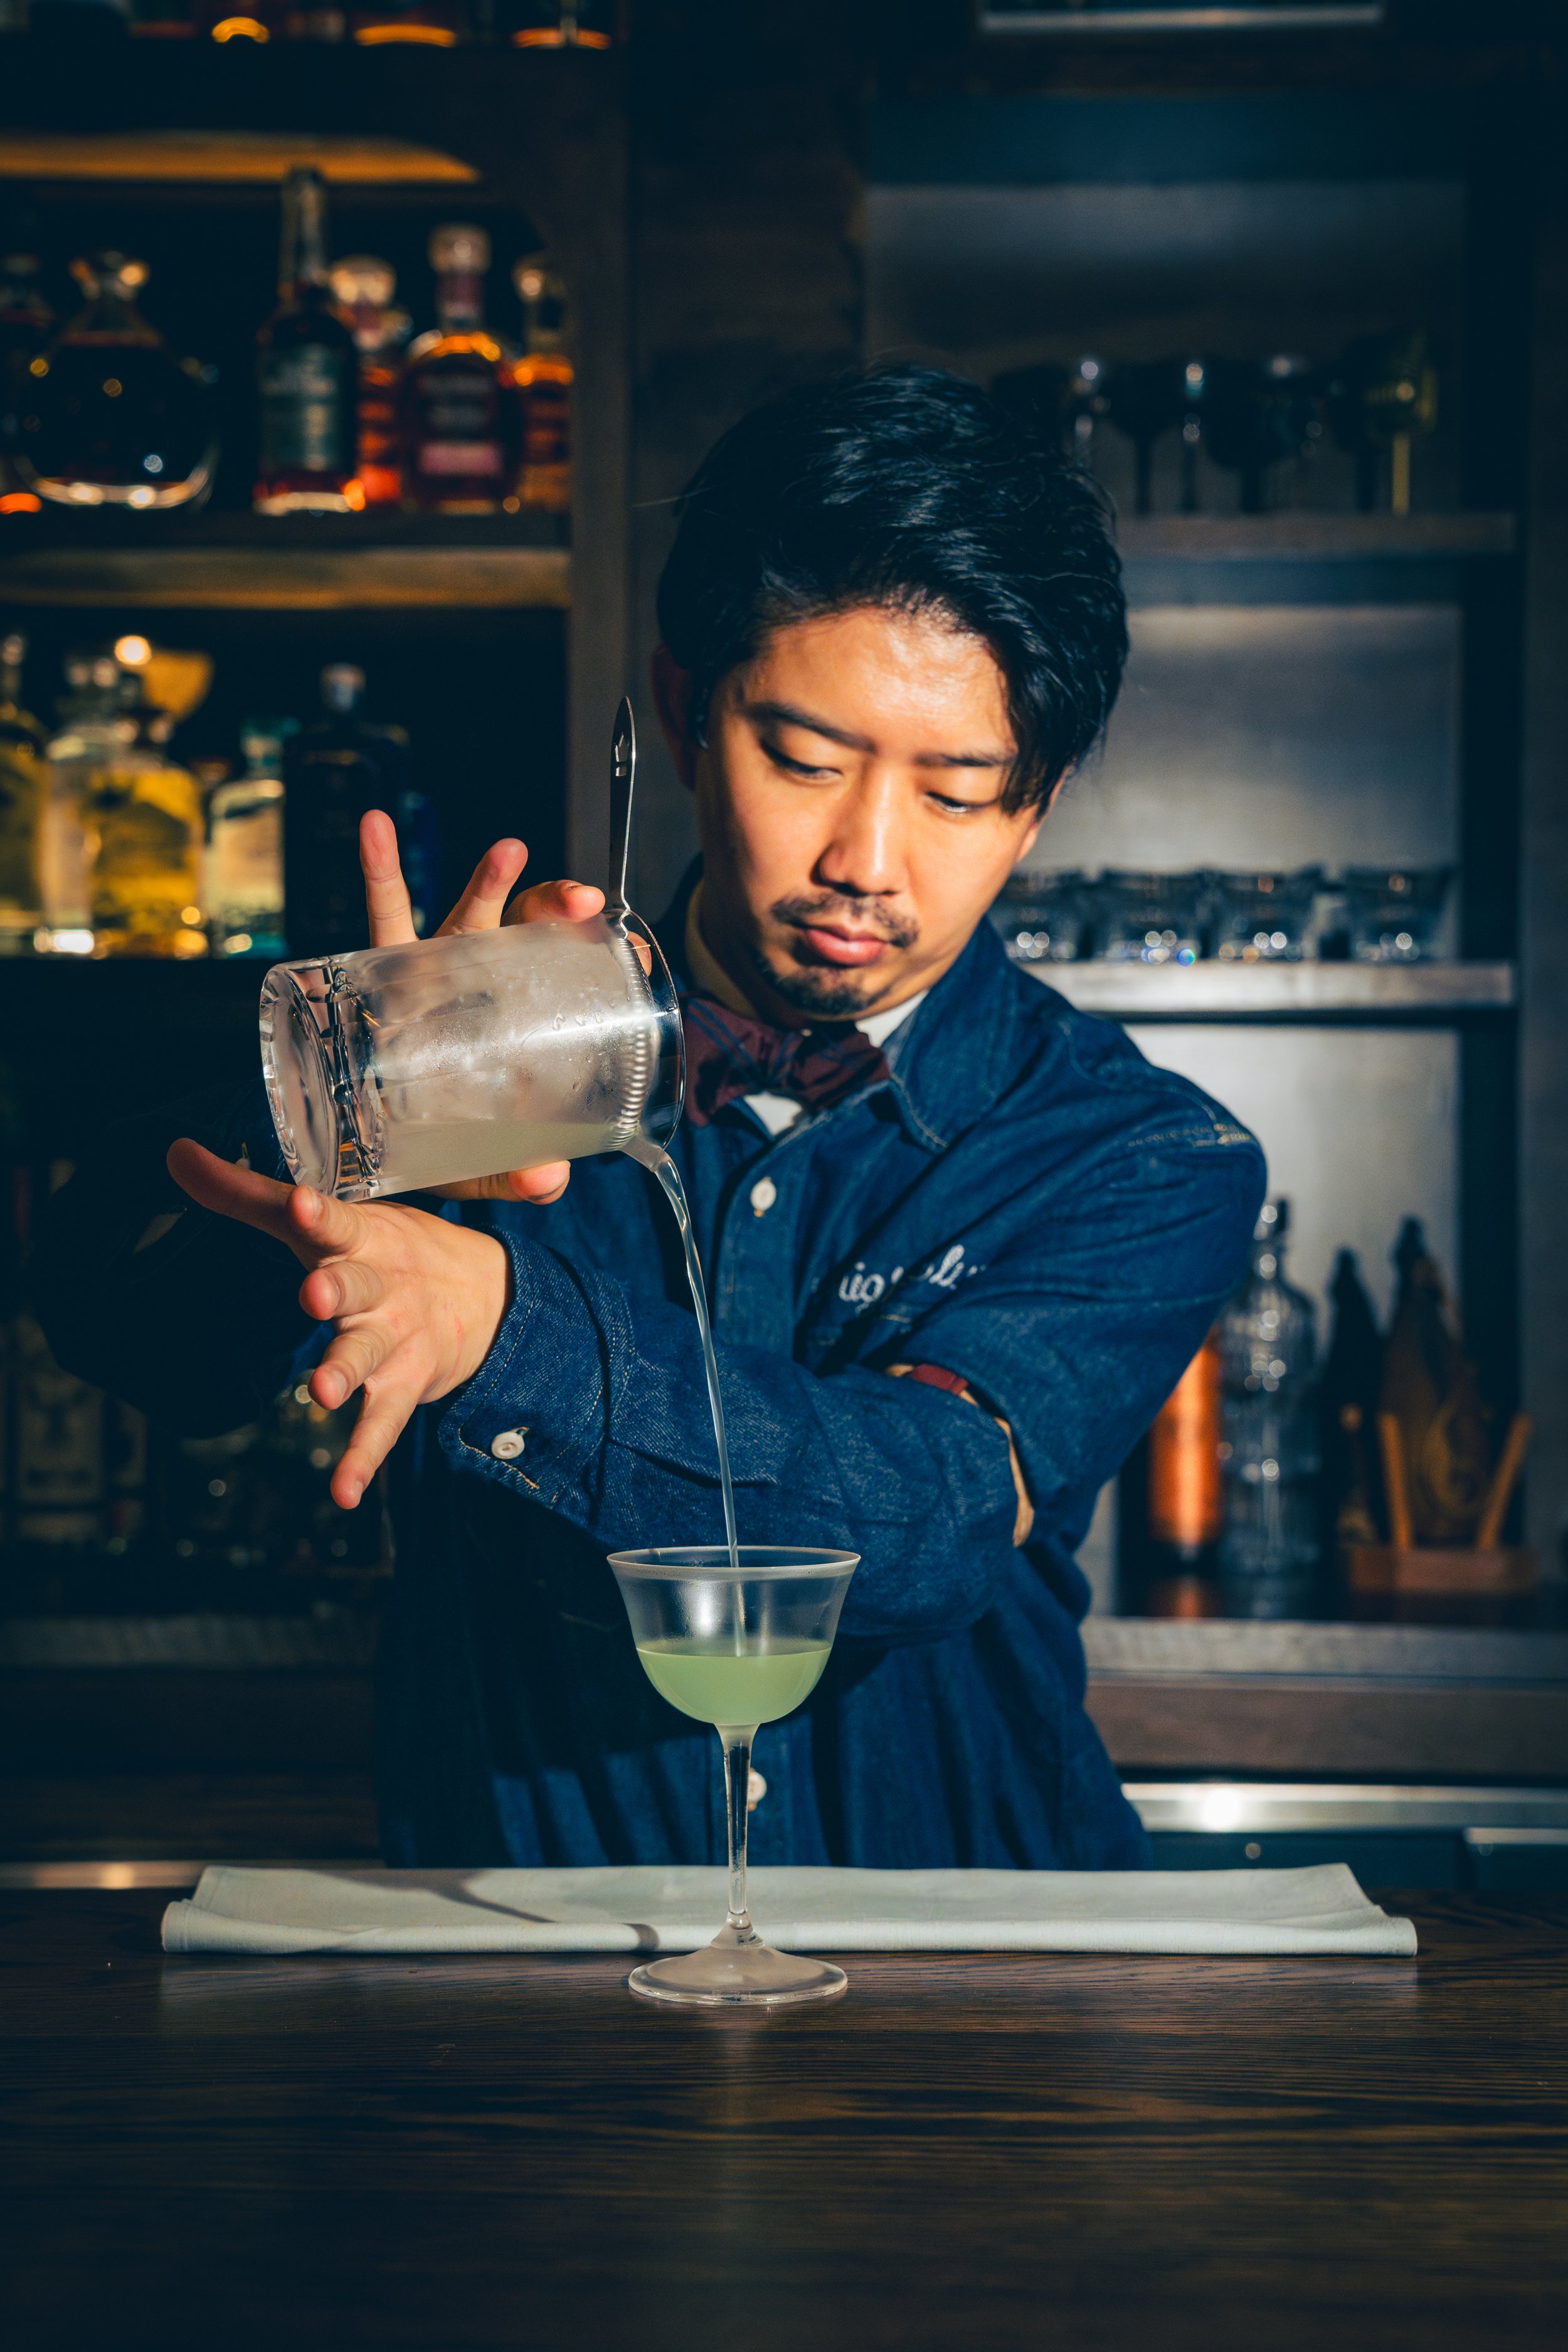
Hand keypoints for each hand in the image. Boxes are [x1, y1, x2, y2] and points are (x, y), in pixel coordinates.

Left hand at [167, 1139, 511, 1508]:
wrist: (488, 1297)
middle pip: (356, 1286)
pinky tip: (344, 1493)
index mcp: (362, 1239)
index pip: (337, 1221)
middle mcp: (380, 1286)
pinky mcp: (404, 1385)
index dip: (318, 1214)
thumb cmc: (384, 1252)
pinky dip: (364, 1460)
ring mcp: (395, 1338)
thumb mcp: (326, 1221)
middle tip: (315, 1294)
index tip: (302, 1204)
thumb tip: (173, 1153)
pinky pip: (382, 1427)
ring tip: (324, 1393)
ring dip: (346, 1371)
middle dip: (336, 1290)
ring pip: (366, 1354)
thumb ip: (247, 1194)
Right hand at [362, 808, 606, 1205]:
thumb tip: (548, 1181)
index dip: (603, 960)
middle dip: (557, 908)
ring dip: (488, 876)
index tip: (636, 952)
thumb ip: (514, 1176)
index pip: (569, 979)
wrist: (370, 1146)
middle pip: (531, 932)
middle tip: (581, 903)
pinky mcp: (382, 969)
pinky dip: (380, 868)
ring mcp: (437, 968)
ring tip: (510, 849)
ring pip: (468, 911)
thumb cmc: (439, 1144)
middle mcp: (486, 984)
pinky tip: (375, 826)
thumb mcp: (480, 1167)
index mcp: (520, 1022)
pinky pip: (382, 913)